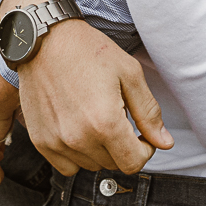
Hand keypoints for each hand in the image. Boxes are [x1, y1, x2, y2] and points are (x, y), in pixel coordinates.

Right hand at [4, 0, 171, 175]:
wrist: (43, 40)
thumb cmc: (87, 50)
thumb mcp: (129, 74)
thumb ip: (149, 113)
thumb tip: (164, 142)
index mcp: (105, 123)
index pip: (134, 163)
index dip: (145, 150)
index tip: (141, 135)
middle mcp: (79, 138)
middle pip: (113, 164)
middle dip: (122, 146)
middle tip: (117, 118)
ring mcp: (56, 142)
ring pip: (91, 165)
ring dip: (99, 150)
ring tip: (95, 118)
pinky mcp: (40, 141)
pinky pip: (67, 166)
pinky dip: (76, 154)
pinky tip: (78, 129)